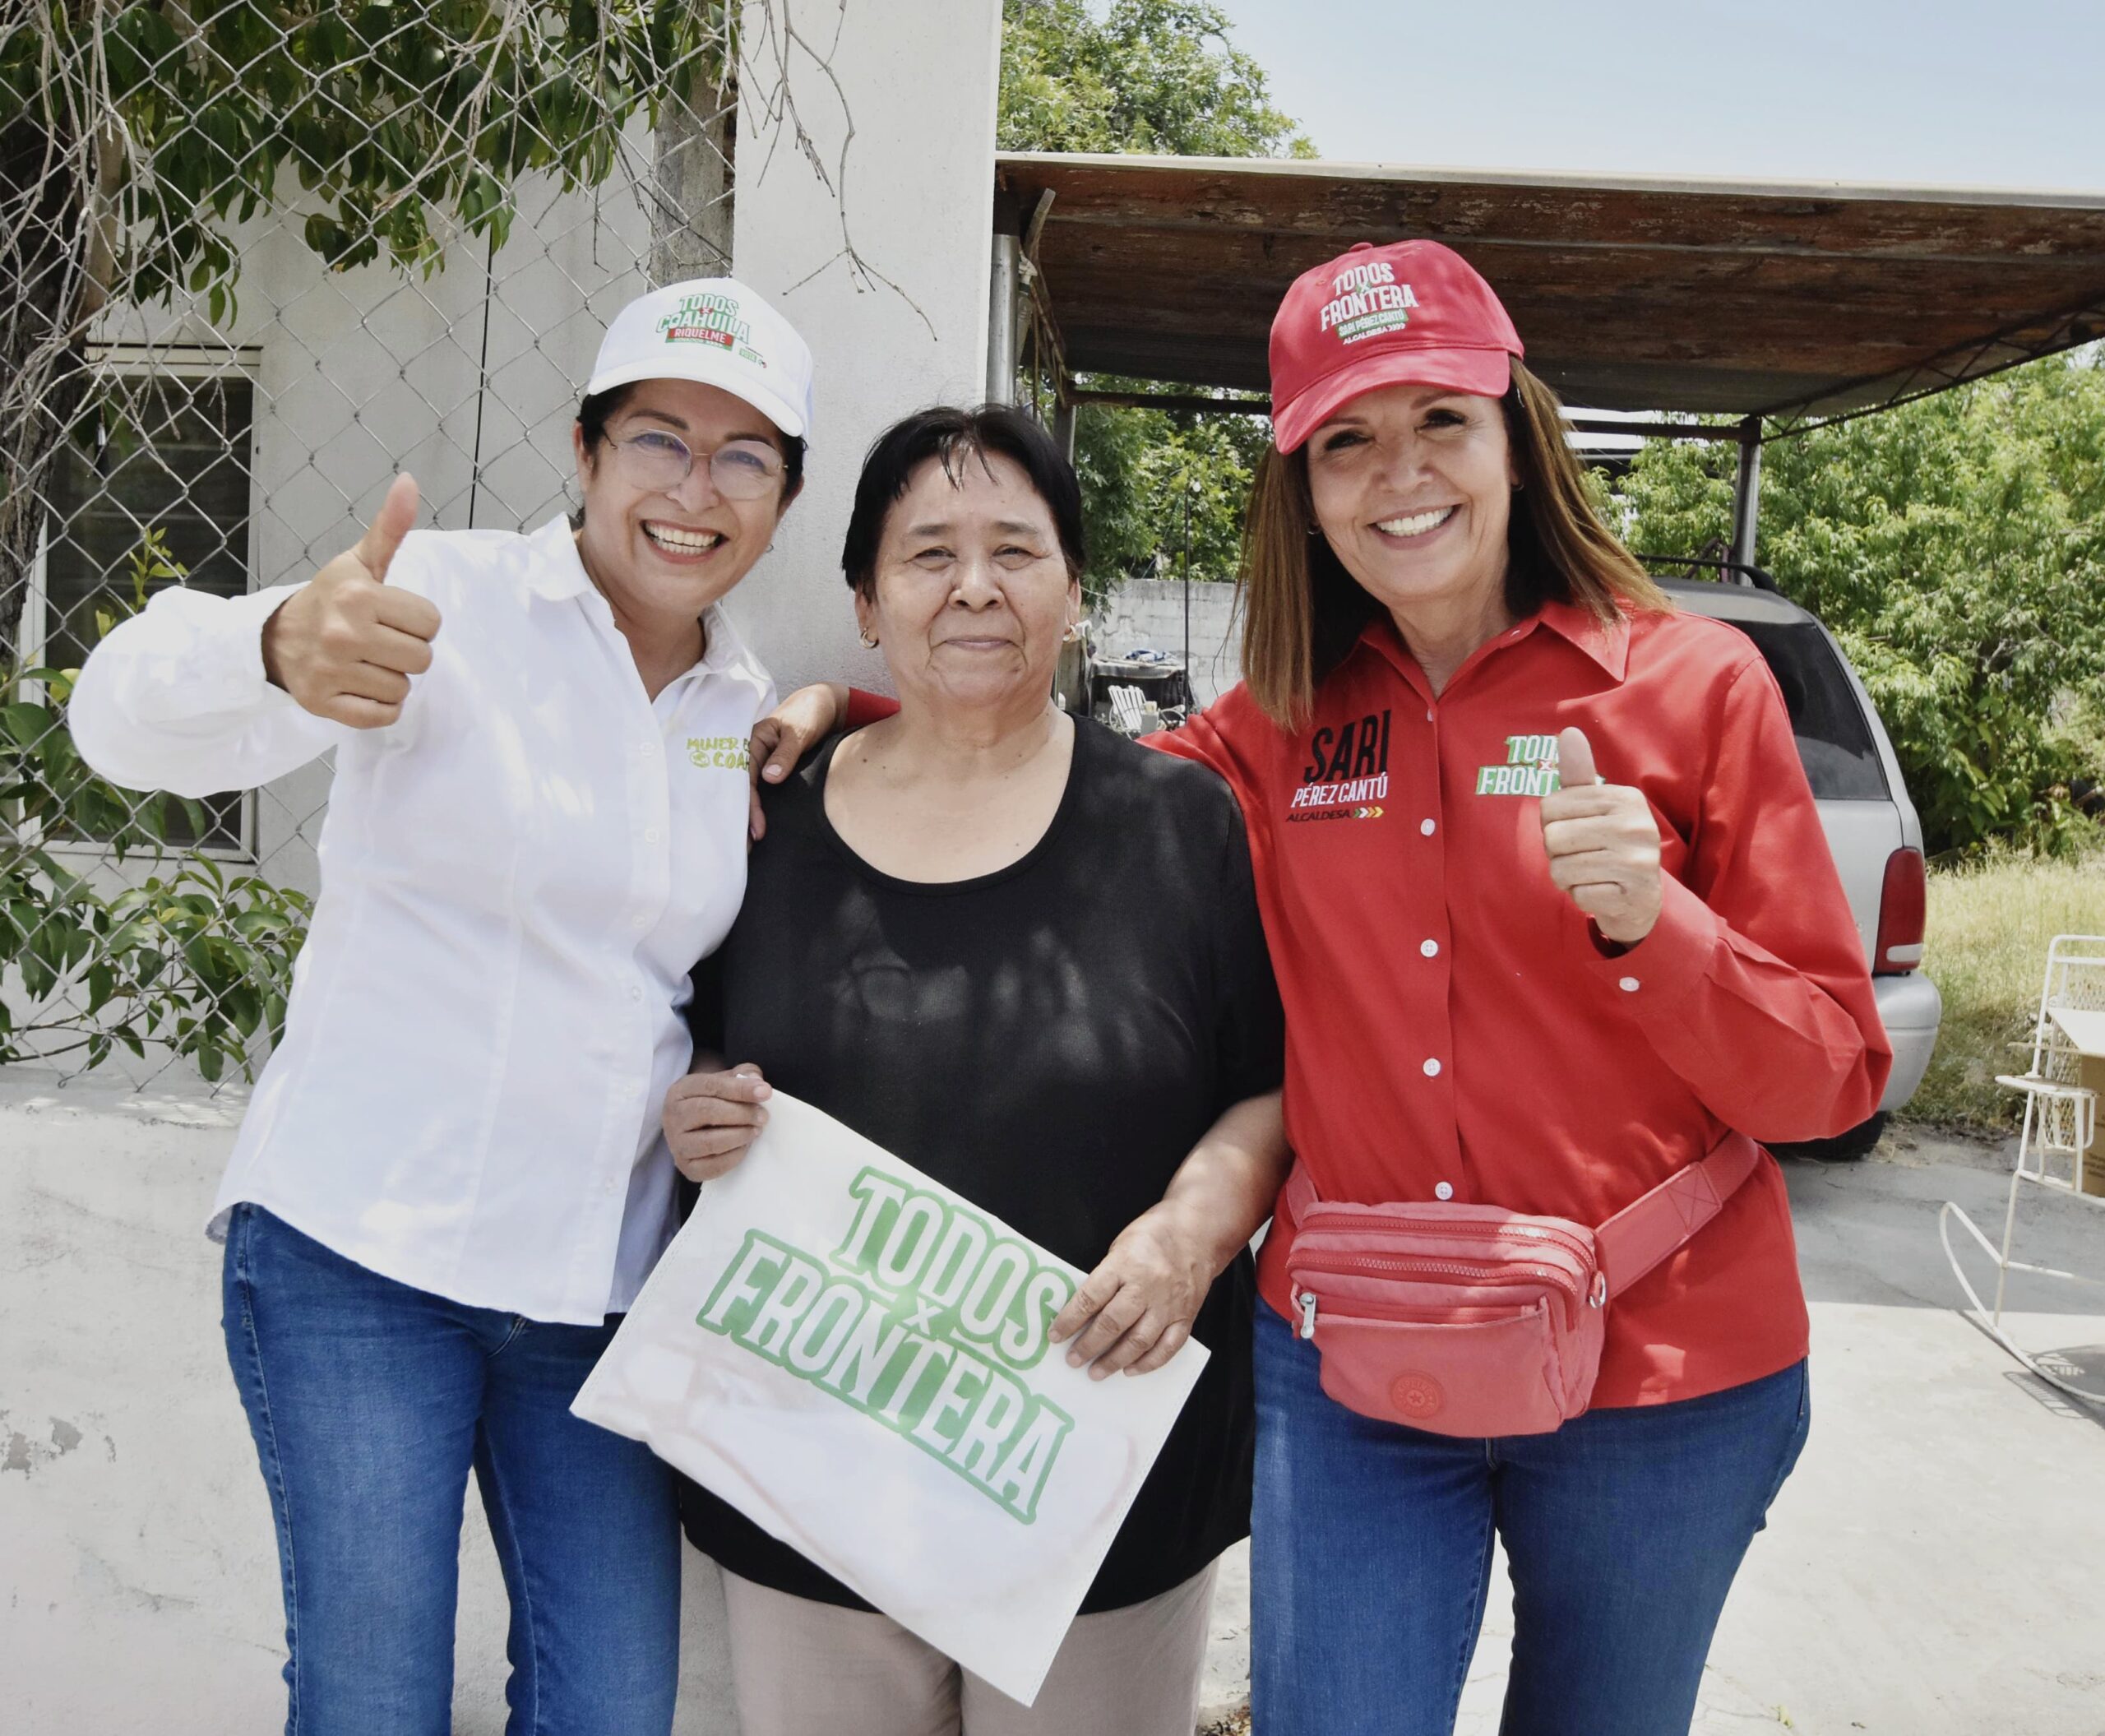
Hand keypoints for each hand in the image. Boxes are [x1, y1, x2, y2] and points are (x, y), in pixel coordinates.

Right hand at [260, 473, 439, 728]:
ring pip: (403, 689)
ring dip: (391, 679)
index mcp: (358, 596)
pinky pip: (381, 716)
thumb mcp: (359, 562)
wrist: (275, 637)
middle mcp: (343, 633)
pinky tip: (359, 686)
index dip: (416, 622)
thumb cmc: (329, 599)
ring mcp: (331, 672)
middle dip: (406, 652)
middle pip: (422, 659)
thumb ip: (389, 528)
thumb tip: (410, 482)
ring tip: (365, 663)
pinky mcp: (324, 704)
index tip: (389, 617)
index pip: (431, 623)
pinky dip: (378, 707)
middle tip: (378, 642)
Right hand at [663, 1064, 772, 1182]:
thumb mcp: (725, 1081)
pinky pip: (713, 1166)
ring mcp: (677, 1144)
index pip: (710, 1086)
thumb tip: (757, 1082)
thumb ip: (743, 1076)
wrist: (696, 1129)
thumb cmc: (714, 1101)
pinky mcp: (687, 1167)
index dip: (740, 1089)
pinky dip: (734, 1157)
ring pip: (709, 1141)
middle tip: (763, 1116)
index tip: (765, 1092)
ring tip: (756, 1130)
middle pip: (707, 1112)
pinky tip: (745, 1146)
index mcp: (681, 1091)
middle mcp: (673, 1117)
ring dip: (739, 1136)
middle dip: (741, 1113)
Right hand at [745, 683, 845, 840]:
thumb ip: (786, 753)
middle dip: (743, 819)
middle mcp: (752, 755)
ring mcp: (761, 763)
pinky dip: (761, 810)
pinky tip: (761, 829)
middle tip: (747, 849)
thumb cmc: (809, 713)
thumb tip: (770, 778)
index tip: (757, 831)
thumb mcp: (799, 731)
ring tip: (750, 846)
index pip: (745, 780)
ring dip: (749, 818)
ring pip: (751, 794)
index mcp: (752, 742)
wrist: (824, 706)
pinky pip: (762, 793)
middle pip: (742, 791)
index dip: (750, 807)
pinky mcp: (772, 770)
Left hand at [1048, 1205, 1214, 1378]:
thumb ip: (1106, 1276)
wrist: (1198, 1231)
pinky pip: (1168, 1346)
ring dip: (1115, 1360)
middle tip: (1073, 1360)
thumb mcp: (1121, 1246)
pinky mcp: (1186, 1316)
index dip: (1069, 1320)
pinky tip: (1131, 1370)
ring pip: (1139, 1340)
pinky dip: (1149, 1363)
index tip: (1055, 1335)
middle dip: (1089, 1346)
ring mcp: (1169, 1304)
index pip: (1090, 1297)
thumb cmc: (1154, 1235)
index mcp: (1125, 1264)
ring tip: (1096, 1372)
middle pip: (1113, 1323)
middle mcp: (1147, 1286)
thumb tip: (1085, 1310)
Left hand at [1539, 726, 1662, 945]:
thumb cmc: (1608, 844)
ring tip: (1590, 873)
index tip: (1576, 830)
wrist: (1640, 897)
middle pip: (1552, 838)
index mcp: (1625, 798)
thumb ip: (1579, 773)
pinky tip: (1602, 890)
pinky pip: (1578, 894)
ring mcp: (1637, 861)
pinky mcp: (1632, 893)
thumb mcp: (1595, 806)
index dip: (1552, 824)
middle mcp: (1636, 825)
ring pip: (1560, 869)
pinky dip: (1581, 896)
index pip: (1549, 807)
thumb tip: (1569, 731)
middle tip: (1582, 855)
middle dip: (1557, 853)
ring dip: (1566, 877)